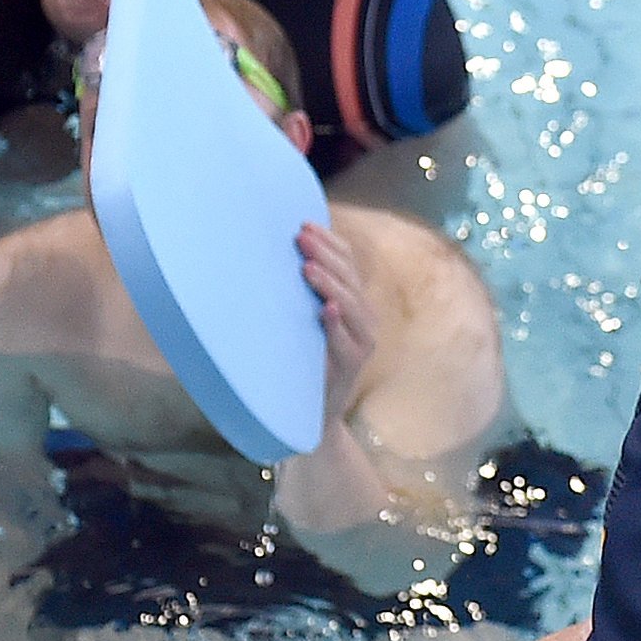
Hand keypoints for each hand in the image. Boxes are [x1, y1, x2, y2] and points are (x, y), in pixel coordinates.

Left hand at [299, 221, 376, 434]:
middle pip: (350, 279)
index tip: (304, 224)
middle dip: (326, 255)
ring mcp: (361, 344)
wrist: (312, 416)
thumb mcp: (304, 324)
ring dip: (330, 285)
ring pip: (352, 306)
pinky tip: (327, 310)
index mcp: (353, 303)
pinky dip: (337, 326)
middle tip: (301, 238)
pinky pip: (346, 343)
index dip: (330, 242)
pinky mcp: (351, 367)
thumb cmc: (304, 363)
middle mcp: (364, 321)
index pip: (348, 263)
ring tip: (308, 269)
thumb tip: (276, 259)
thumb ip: (303, 296)